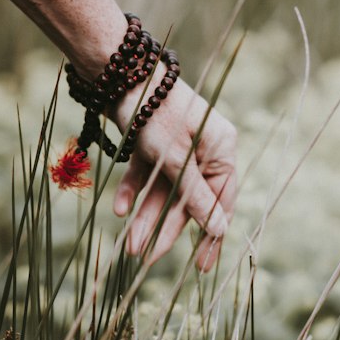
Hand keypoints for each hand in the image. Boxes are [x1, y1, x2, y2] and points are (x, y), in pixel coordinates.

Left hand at [111, 74, 236, 272]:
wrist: (118, 74)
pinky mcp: (151, 141)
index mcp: (220, 148)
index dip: (210, 234)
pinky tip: (120, 209)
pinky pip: (145, 173)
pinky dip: (134, 189)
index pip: (221, 201)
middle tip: (144, 257)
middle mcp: (202, 147)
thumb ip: (197, 197)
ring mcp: (176, 145)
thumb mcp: (177, 160)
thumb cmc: (155, 113)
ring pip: (162, 189)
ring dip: (145, 215)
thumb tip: (220, 230)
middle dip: (164, 227)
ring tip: (127, 243)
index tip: (200, 265)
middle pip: (187, 199)